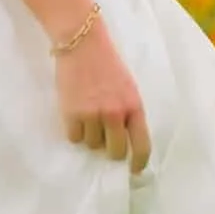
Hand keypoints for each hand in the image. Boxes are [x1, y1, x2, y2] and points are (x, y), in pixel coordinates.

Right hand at [54, 18, 151, 173]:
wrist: (82, 43)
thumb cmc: (106, 63)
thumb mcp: (127, 87)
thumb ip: (127, 112)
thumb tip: (124, 140)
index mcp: (134, 106)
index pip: (141, 145)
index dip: (138, 162)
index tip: (134, 170)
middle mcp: (115, 113)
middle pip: (115, 151)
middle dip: (110, 150)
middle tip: (105, 140)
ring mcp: (93, 114)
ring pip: (92, 145)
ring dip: (90, 136)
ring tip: (88, 115)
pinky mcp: (72, 113)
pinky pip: (74, 138)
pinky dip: (75, 131)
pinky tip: (75, 115)